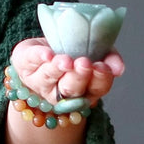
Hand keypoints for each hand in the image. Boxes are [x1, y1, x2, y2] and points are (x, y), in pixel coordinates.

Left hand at [9, 38, 123, 107]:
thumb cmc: (70, 52)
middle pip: (72, 89)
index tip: (103, 67)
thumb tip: (119, 67)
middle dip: (79, 77)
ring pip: (50, 78)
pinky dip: (39, 56)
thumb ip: (108, 56)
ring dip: (58, 68)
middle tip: (84, 63)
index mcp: (84, 89)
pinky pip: (31, 60)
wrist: (38, 53)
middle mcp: (61, 91)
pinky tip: (46, 54)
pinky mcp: (24, 64)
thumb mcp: (93, 52)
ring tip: (66, 60)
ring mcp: (40, 80)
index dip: (100, 79)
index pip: (96, 88)